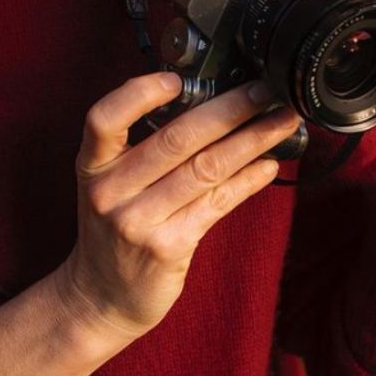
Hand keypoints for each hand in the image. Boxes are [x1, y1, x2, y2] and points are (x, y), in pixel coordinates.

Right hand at [54, 72, 301, 342]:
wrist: (100, 296)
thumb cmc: (113, 230)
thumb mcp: (109, 184)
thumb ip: (141, 149)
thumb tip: (208, 104)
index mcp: (93, 165)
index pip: (105, 118)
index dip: (139, 94)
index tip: (176, 79)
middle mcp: (110, 191)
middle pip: (175, 139)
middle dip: (228, 110)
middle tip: (264, 90)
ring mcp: (138, 222)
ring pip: (205, 169)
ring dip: (251, 141)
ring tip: (281, 122)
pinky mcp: (168, 247)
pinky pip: (216, 204)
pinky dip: (247, 181)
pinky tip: (269, 166)